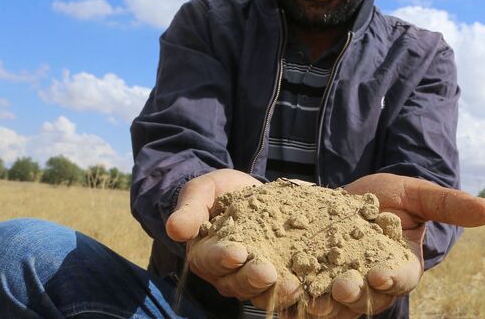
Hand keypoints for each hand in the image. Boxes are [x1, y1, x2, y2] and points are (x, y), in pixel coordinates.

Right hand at [165, 169, 301, 307]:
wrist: (245, 193)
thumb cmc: (217, 192)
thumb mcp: (201, 191)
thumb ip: (190, 209)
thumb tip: (174, 229)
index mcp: (203, 254)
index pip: (209, 260)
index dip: (222, 258)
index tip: (236, 252)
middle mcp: (224, 273)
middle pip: (236, 283)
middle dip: (252, 278)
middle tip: (268, 273)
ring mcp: (249, 278)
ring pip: (260, 292)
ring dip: (276, 290)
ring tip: (294, 284)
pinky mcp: (274, 277)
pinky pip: (282, 289)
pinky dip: (295, 290)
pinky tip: (310, 284)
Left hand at [300, 173, 484, 317]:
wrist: (342, 198)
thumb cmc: (387, 197)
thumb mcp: (416, 194)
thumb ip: (448, 204)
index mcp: (401, 269)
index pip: (400, 280)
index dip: (392, 279)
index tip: (380, 274)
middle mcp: (372, 286)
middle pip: (365, 298)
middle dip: (354, 294)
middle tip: (341, 287)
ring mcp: (339, 287)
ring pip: (333, 303)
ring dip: (323, 303)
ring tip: (311, 297)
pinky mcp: (310, 282)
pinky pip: (303, 294)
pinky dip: (294, 296)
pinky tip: (283, 289)